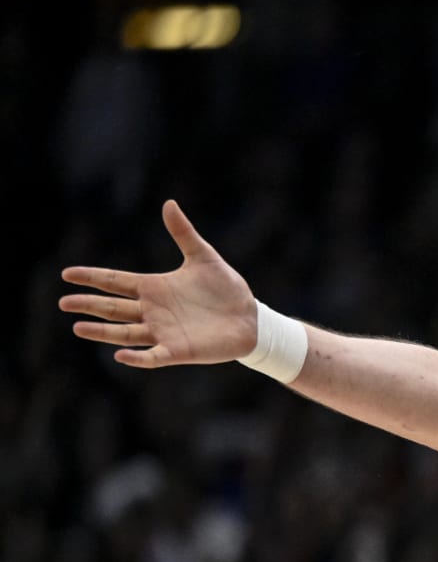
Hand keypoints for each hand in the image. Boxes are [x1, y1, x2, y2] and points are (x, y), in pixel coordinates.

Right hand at [60, 200, 258, 367]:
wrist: (250, 318)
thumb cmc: (226, 288)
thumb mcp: (204, 257)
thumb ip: (184, 233)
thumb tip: (169, 203)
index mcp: (154, 287)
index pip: (116, 282)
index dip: (92, 278)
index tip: (67, 274)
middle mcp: (153, 311)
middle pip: (113, 307)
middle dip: (89, 304)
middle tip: (63, 302)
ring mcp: (163, 332)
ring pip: (125, 332)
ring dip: (102, 331)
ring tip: (77, 327)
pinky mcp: (178, 351)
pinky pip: (153, 357)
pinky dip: (137, 357)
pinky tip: (120, 355)